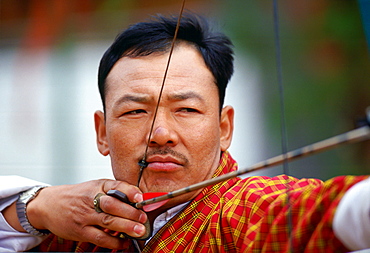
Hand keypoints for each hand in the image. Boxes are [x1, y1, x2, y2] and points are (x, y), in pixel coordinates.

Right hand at [26, 179, 146, 248]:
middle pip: (112, 205)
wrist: (49, 205)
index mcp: (97, 186)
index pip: (115, 186)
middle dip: (130, 212)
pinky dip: (114, 242)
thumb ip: (114, 191)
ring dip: (125, 227)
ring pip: (107, 222)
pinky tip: (124, 242)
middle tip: (143, 218)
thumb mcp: (95, 186)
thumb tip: (138, 200)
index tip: (140, 197)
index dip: (129, 191)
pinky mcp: (80, 231)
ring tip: (139, 231)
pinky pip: (99, 238)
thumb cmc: (77, 195)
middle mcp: (91, 199)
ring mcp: (85, 216)